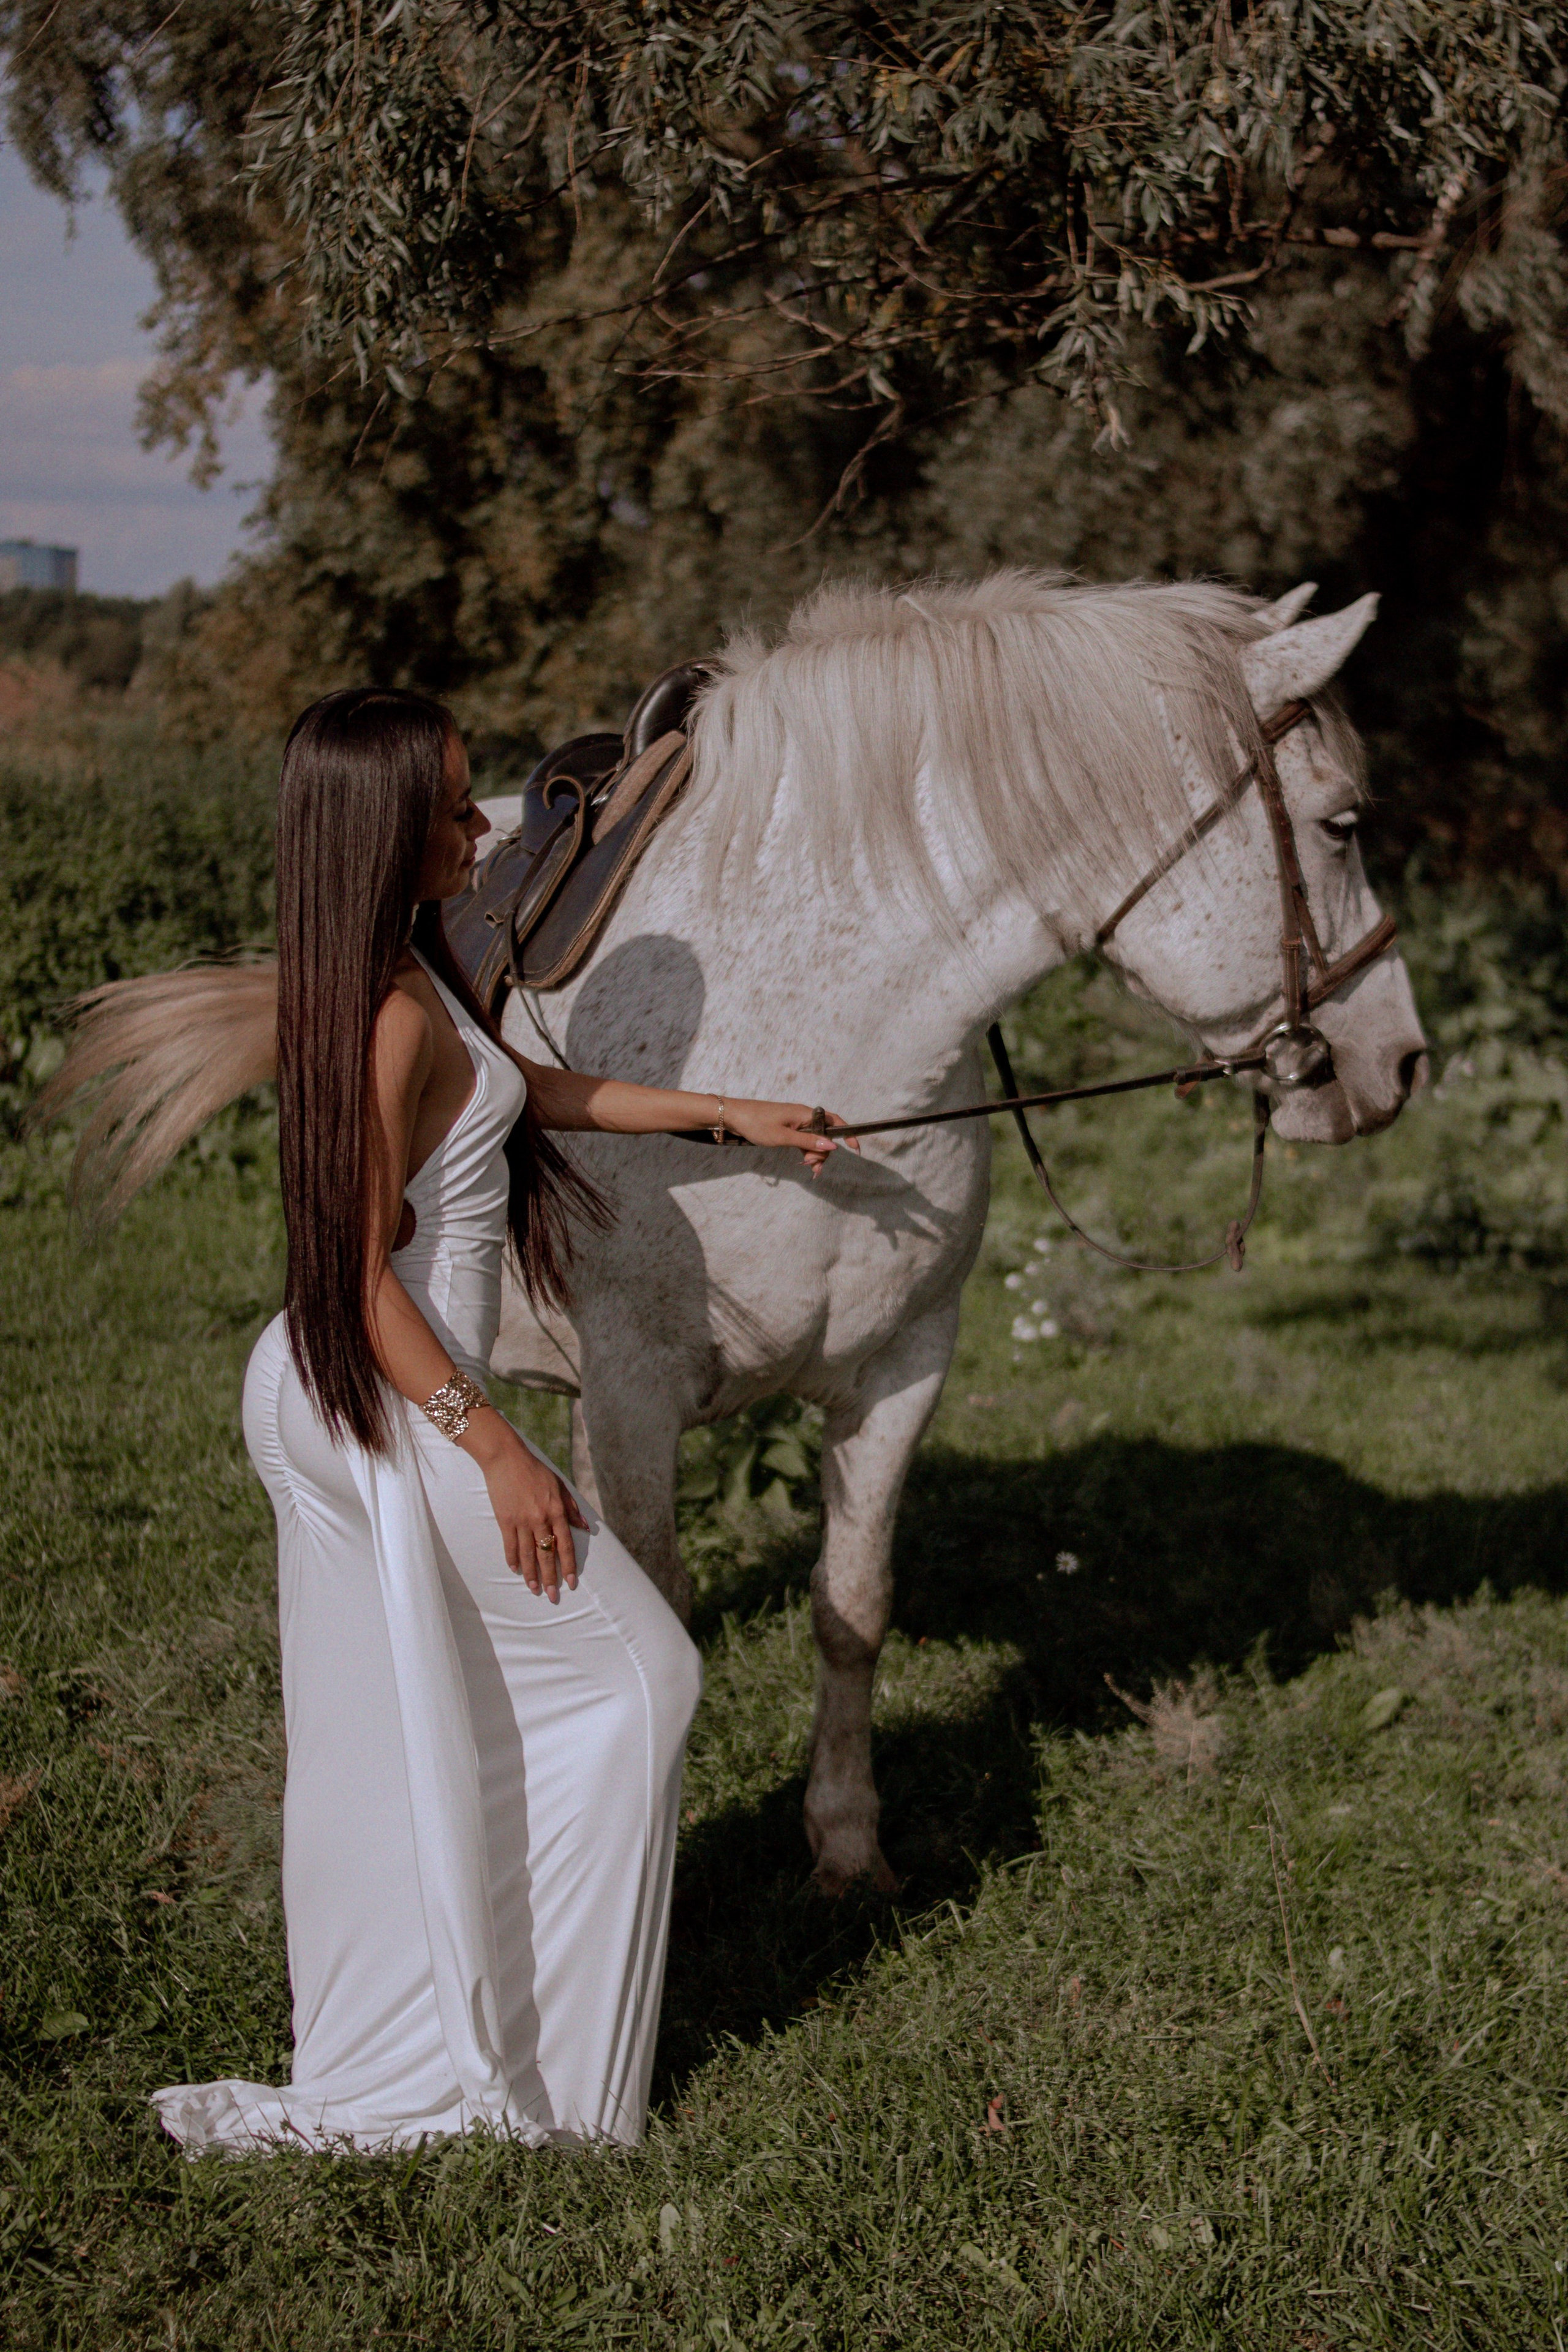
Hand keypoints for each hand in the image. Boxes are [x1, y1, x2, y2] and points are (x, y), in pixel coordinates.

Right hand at [459, 1410, 589, 1600]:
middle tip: (553, 1596)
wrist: (507, 1459)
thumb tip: (584, 1527)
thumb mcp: (560, 1486)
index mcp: (556, 1511)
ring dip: (531, 1575)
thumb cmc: (535, 1471)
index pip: (565, 1545)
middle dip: (551, 1578)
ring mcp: (521, 1521)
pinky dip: (513, 1560)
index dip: (568, 1565)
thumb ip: (571, 1508)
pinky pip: (510, 1545)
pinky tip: (516, 1570)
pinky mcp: (505, 1520)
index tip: (571, 1583)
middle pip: (547, 1554)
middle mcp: (540, 1519)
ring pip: (528, 1555)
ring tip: (535, 1590)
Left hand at [721, 1099, 859, 1176]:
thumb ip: (808, 1142)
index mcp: (805, 1114)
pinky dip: (806, 1152)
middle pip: (825, 1135)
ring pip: (815, 1140)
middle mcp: (803, 1116)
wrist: (733, 1116)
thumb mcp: (783, 1137)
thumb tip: (832, 1146)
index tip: (855, 1148)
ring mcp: (795, 1122)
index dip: (847, 1134)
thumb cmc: (756, 1123)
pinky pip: (804, 1141)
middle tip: (809, 1165)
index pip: (834, 1122)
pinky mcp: (788, 1128)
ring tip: (808, 1169)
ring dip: (814, 1155)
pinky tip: (804, 1163)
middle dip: (823, 1152)